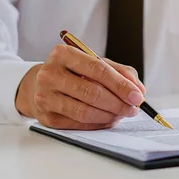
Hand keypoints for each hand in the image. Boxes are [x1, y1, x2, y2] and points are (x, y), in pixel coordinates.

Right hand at [15, 44, 145, 129]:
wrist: (39, 85)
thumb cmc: (72, 73)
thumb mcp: (94, 63)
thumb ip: (119, 72)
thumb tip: (139, 90)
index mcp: (63, 54)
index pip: (98, 69)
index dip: (120, 85)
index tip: (137, 96)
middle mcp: (50, 74)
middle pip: (92, 93)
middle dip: (118, 103)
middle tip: (133, 109)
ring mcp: (45, 97)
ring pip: (85, 111)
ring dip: (110, 116)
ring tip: (121, 114)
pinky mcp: (46, 118)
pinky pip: (78, 124)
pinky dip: (98, 123)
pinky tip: (108, 119)